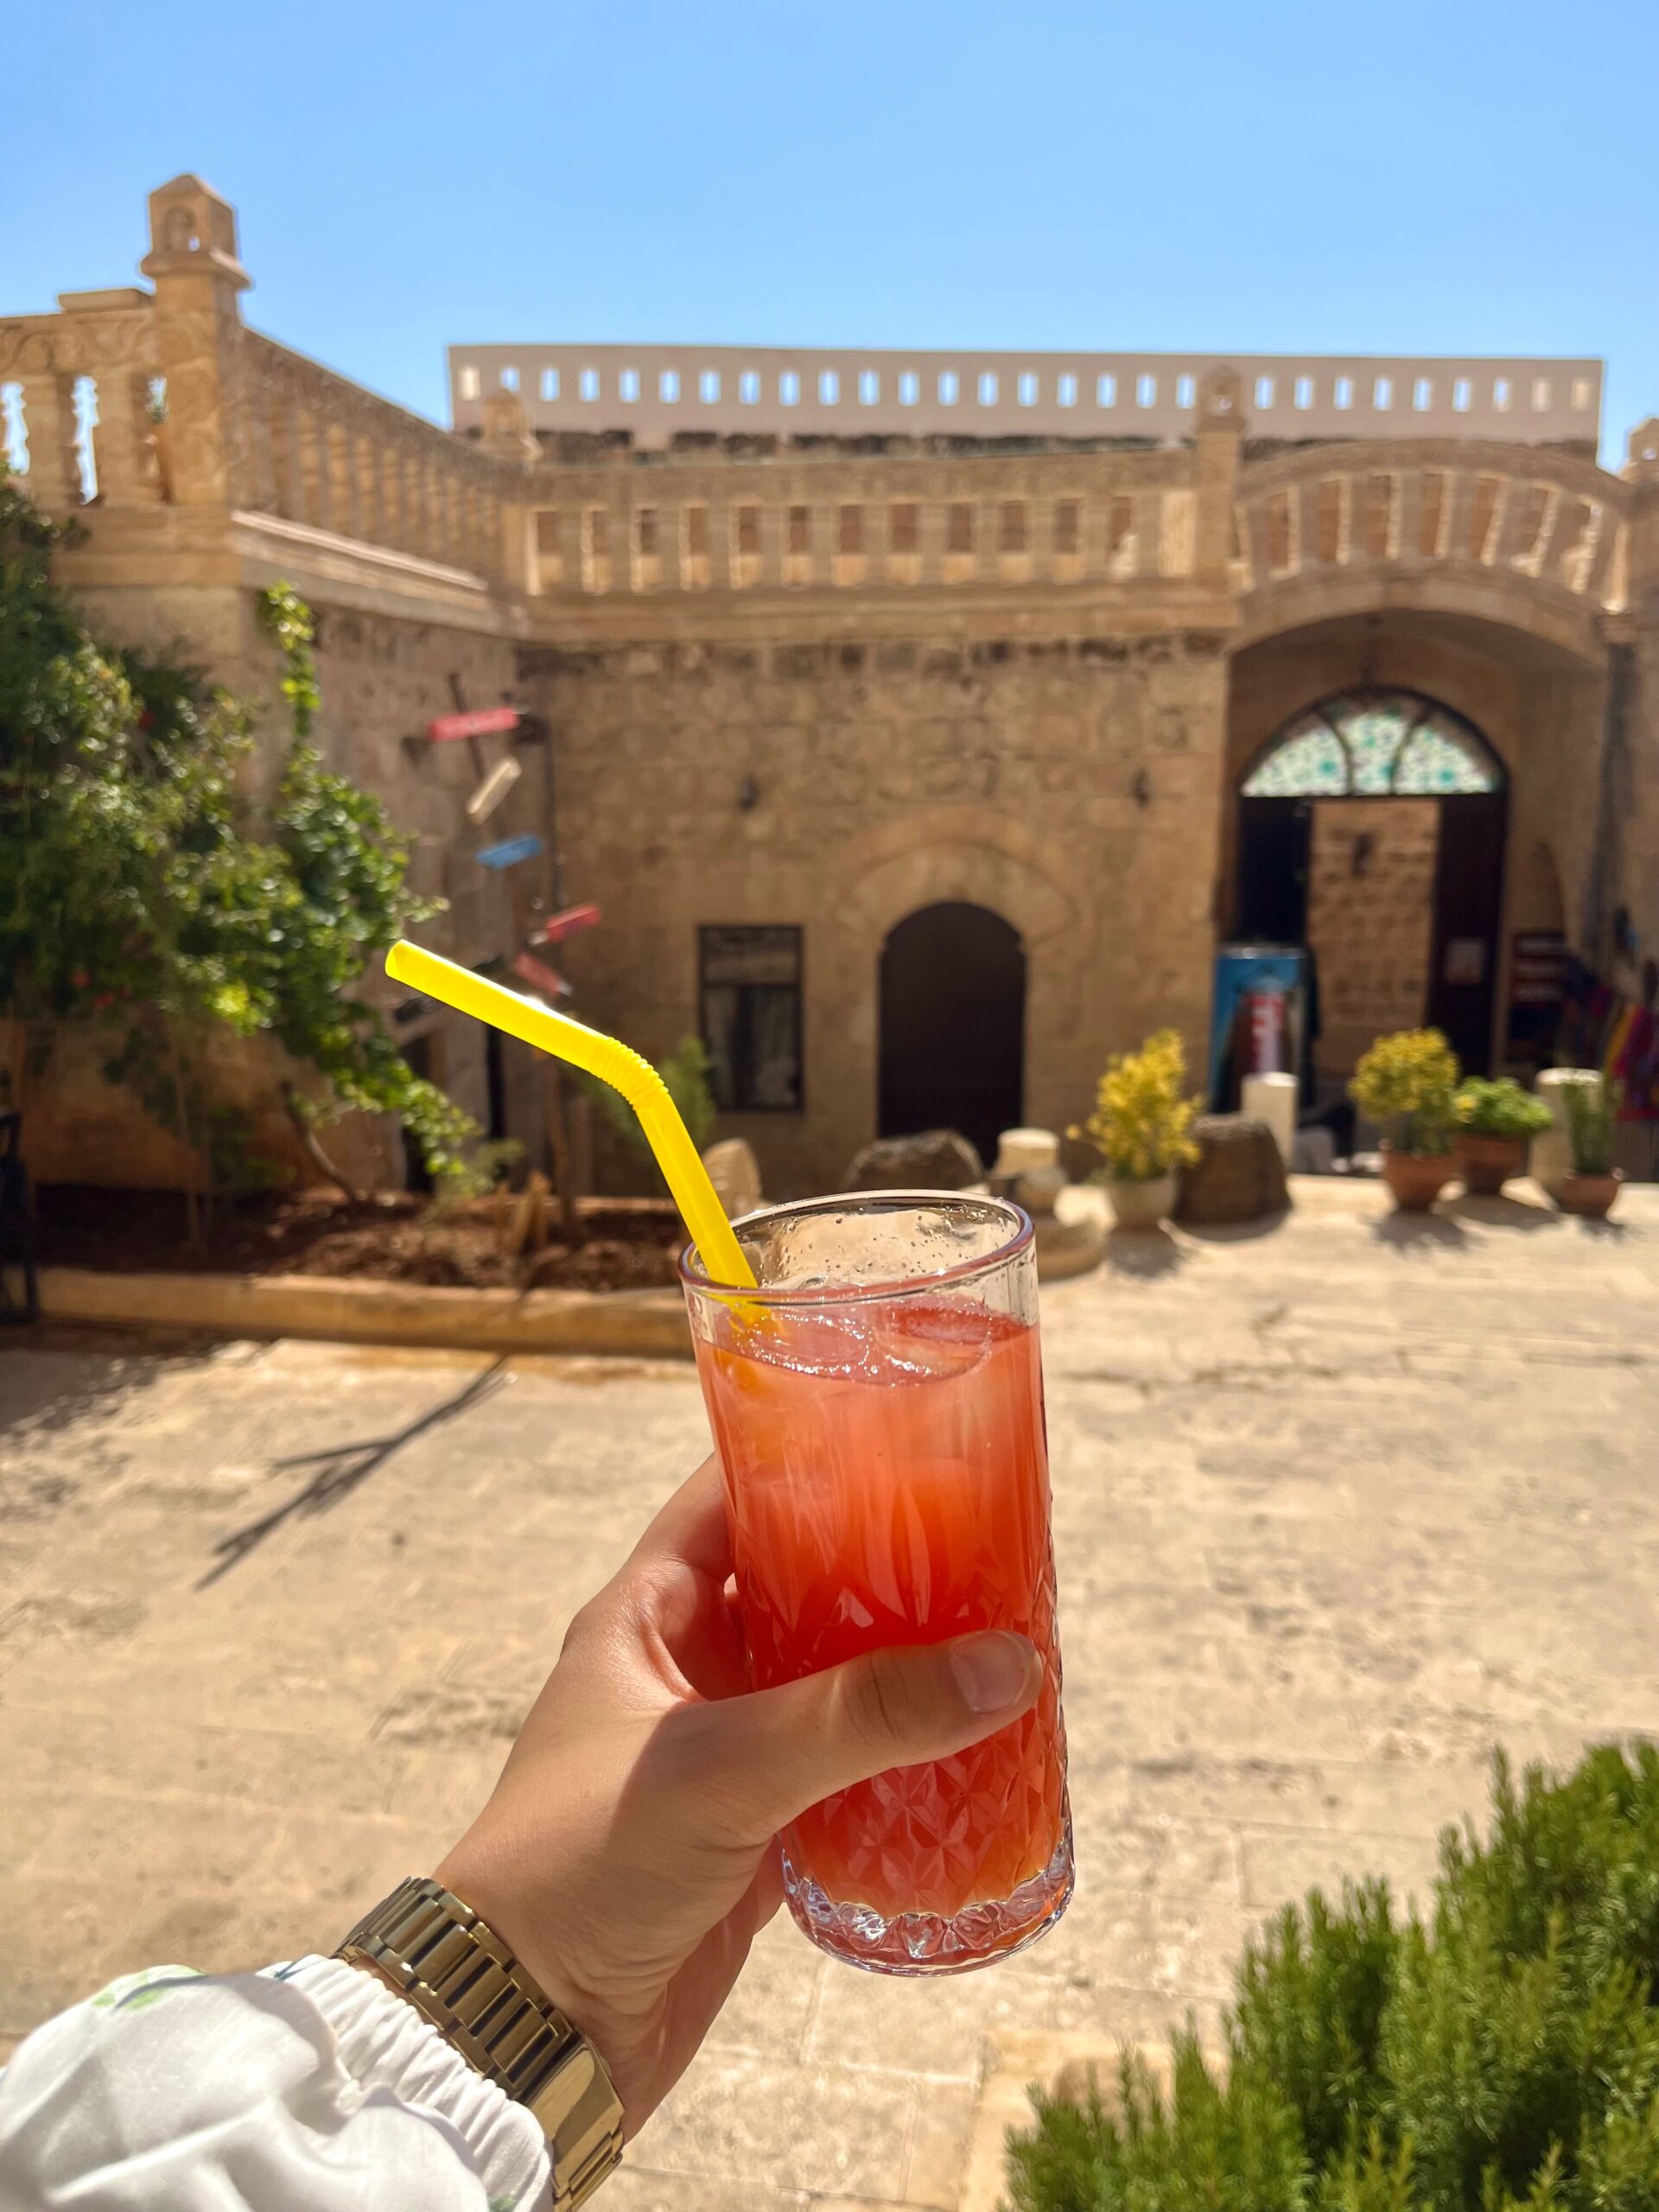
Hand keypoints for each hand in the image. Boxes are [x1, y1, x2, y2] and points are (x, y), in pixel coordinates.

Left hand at [435, 1456, 1040, 2132]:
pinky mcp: (755, 1832)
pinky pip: (843, 1770)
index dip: (808, 1451)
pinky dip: (900, 1756)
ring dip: (901, 1663)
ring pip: (830, 1679)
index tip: (906, 1427)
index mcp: (645, 1614)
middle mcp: (685, 1668)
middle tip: (988, 1537)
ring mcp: (723, 1750)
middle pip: (799, 1582)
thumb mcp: (721, 1769)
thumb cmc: (579, 1866)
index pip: (732, 1493)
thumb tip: (1007, 1663)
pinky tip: (970, 1745)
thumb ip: (859, 1716)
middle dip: (884, 1562)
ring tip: (999, 1631)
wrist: (527, 2035)